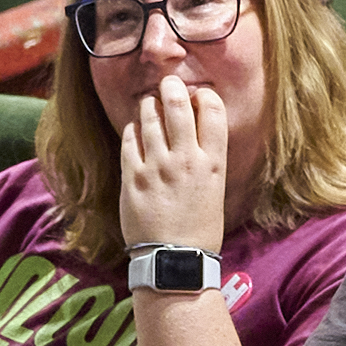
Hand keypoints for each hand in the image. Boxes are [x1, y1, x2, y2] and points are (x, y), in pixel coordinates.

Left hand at [116, 73, 230, 256]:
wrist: (174, 261)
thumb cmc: (200, 230)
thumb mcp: (216, 190)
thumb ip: (206, 159)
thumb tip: (195, 133)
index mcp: (213, 163)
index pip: (213, 110)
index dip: (204, 95)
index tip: (198, 96)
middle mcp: (185, 160)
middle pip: (178, 103)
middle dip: (172, 87)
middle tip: (169, 84)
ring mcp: (156, 167)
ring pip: (149, 116)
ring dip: (150, 105)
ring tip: (150, 105)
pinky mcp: (132, 177)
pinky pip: (129, 139)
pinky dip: (133, 129)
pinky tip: (136, 131)